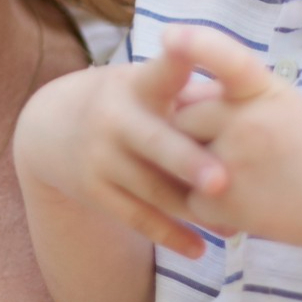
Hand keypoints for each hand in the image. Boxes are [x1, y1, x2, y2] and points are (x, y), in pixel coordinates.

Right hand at [13, 47, 230, 257]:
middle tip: (223, 181)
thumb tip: (250, 101)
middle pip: (156, 142)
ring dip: (194, 212)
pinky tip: (199, 250)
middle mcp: (115, 118)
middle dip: (188, 162)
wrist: (51, 127)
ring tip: (235, 227)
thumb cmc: (127, 102)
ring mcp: (101, 157)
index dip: (178, 59)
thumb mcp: (145, 82)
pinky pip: (137, 218)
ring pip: (153, 189)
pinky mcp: (94, 190)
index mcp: (137, 84)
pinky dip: (169, 236)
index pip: (163, 70)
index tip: (193, 51)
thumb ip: (190, 92)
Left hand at [163, 26, 301, 250]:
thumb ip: (239, 98)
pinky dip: (210, 207)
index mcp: (265, 90)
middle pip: (184, 116)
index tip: (171, 36)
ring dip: (197, 170)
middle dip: (195, 131)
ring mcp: (234, 163)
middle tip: (239, 150)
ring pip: (181, 160)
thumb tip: (186, 97)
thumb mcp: (288, 104)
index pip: (228, 60)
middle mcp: (246, 121)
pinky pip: (191, 200)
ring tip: (245, 178)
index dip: (198, 45)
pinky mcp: (227, 203)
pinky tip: (247, 204)